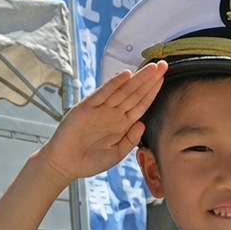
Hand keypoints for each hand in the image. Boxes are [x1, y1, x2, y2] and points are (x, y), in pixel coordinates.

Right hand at [36, 61, 166, 186]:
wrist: (65, 164)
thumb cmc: (89, 161)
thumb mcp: (116, 154)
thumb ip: (130, 140)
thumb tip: (143, 124)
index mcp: (122, 124)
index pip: (141, 104)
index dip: (153, 91)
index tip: (165, 78)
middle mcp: (113, 113)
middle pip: (135, 93)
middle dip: (150, 79)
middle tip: (163, 65)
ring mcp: (100, 108)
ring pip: (123, 90)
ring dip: (137, 78)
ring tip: (151, 67)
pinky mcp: (86, 107)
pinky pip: (103, 93)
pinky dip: (113, 84)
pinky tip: (126, 75)